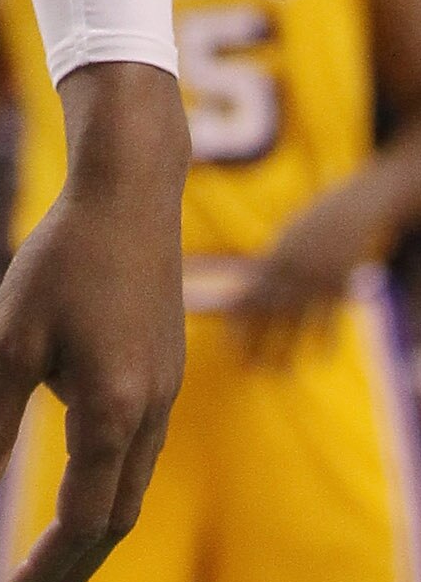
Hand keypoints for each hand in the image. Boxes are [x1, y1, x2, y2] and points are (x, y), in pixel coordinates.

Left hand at [0, 61, 186, 581]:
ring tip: (48, 556)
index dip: (45, 568)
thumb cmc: (61, 260)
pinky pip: (139, 451)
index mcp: (112, 414)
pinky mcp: (165, 372)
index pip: (82, 523)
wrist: (129, 194)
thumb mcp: (11, 340)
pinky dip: (108, 486)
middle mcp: (150, 415)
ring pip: (131, 488)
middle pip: (114, 521)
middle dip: (70, 568)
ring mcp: (165, 394)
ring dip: (91, 531)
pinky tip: (78, 476)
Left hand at [229, 175, 384, 361]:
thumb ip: (270, 265)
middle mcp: (293, 269)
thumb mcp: (287, 239)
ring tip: (277, 372)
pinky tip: (318, 358)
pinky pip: (331, 317)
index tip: (228, 340)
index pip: (251, 292)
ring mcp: (318, 278)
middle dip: (256, 340)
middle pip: (270, 311)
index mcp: (275, 256)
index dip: (238, 318)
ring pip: (299, 320)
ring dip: (287, 348)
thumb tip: (250, 287)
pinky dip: (325, 338)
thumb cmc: (314, 224)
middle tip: (244, 367)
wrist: (353, 209)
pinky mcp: (341, 285)